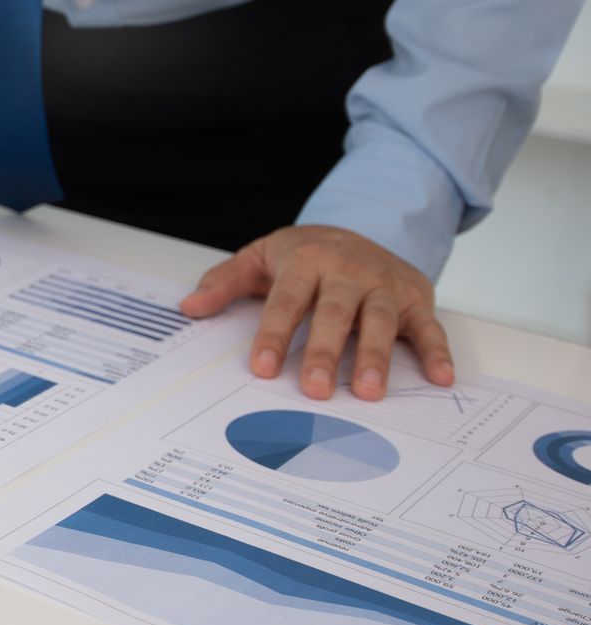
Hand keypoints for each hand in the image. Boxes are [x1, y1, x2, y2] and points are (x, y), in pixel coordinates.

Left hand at [179, 225, 454, 400]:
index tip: (261, 368)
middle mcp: (349, 271)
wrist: (359, 225)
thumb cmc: (303, 255)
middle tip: (317, 390)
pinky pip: (429, 325)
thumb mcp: (259, 257)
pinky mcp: (416, 296)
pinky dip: (437, 350)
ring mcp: (385, 284)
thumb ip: (225, 282)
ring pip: (381, 320)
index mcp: (306, 260)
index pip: (286, 302)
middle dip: (326, 352)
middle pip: (336, 313)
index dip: (273, 335)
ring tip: (370, 392)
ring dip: (377, 356)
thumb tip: (190, 307)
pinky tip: (440, 378)